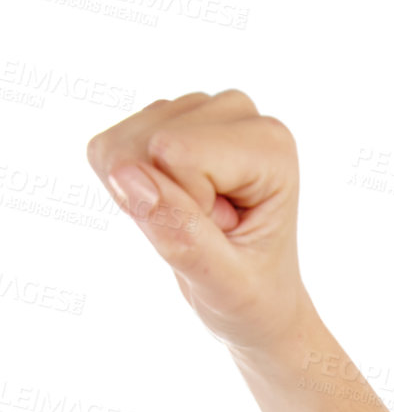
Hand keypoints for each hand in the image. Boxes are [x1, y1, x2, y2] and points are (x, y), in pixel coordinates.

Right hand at [86, 89, 310, 356]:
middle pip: (146, 142)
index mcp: (269, 143)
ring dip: (149, 198)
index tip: (227, 233)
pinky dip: (129, 191)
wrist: (257, 302)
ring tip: (200, 221)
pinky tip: (176, 205)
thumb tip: (123, 174)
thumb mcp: (224, 283)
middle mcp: (238, 112)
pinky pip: (107, 150)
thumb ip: (180, 234)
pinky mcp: (165, 119)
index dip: (186, 208)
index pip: (175, 152)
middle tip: (212, 231)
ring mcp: (199, 110)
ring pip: (121, 145)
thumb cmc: (253, 296)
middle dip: (164, 201)